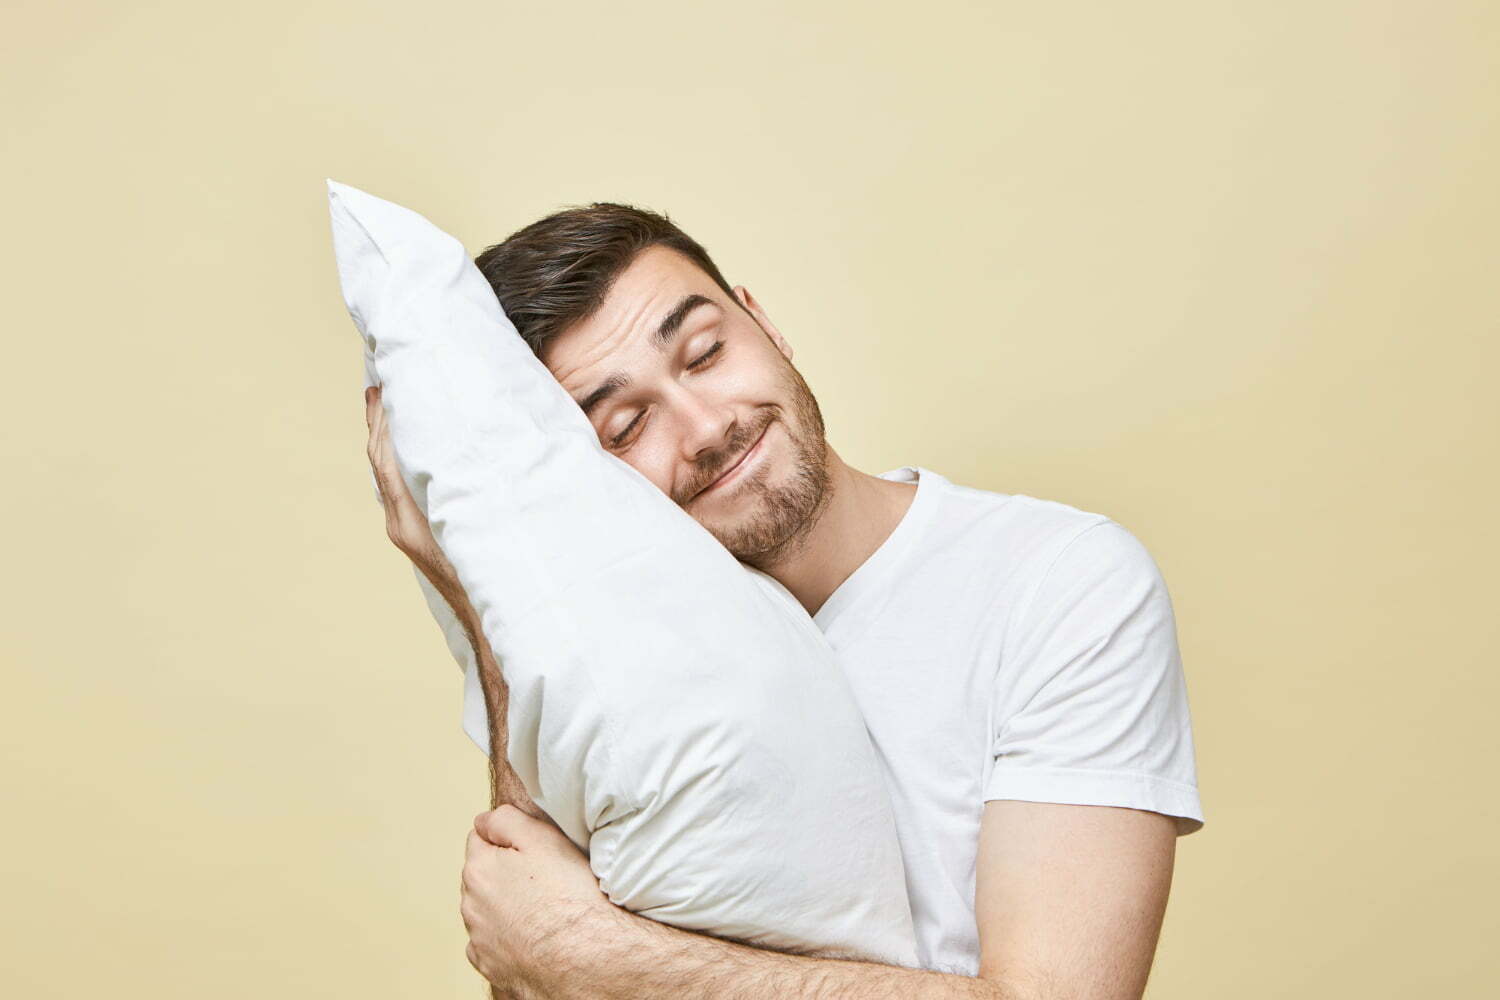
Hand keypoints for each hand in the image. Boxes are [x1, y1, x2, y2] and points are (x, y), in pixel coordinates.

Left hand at [363, 385, 469, 611]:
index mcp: (410, 520)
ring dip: (385, 442)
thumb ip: (465, 493)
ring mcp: (405, 531)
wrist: (485, 619)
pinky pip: (398, 490)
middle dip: (378, 425)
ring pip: (386, 477)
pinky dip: (397, 462)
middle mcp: (400, 524)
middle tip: (377, 388)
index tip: (382, 389)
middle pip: (379, 465)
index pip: (386, 461)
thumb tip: (461, 450)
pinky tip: (407, 451)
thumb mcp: (476, 527)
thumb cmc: (486, 577)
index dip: (382, 425)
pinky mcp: (414, 537)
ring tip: (386, 411)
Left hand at [461, 805, 612, 992]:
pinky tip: (534, 937)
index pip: (479, 838)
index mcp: (478, 870)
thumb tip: (484, 820)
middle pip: (483, 876)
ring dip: (505, 907)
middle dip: (505, 874)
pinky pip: (493, 944)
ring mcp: (480, 941)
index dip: (509, 839)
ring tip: (544, 910)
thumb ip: (505, 820)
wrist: (585, 957)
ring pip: (487, 911)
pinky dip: (508, 938)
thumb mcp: (542, 838)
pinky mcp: (492, 967)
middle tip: (544, 879)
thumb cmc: (569, 897)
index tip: (533, 851)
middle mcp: (471, 906)